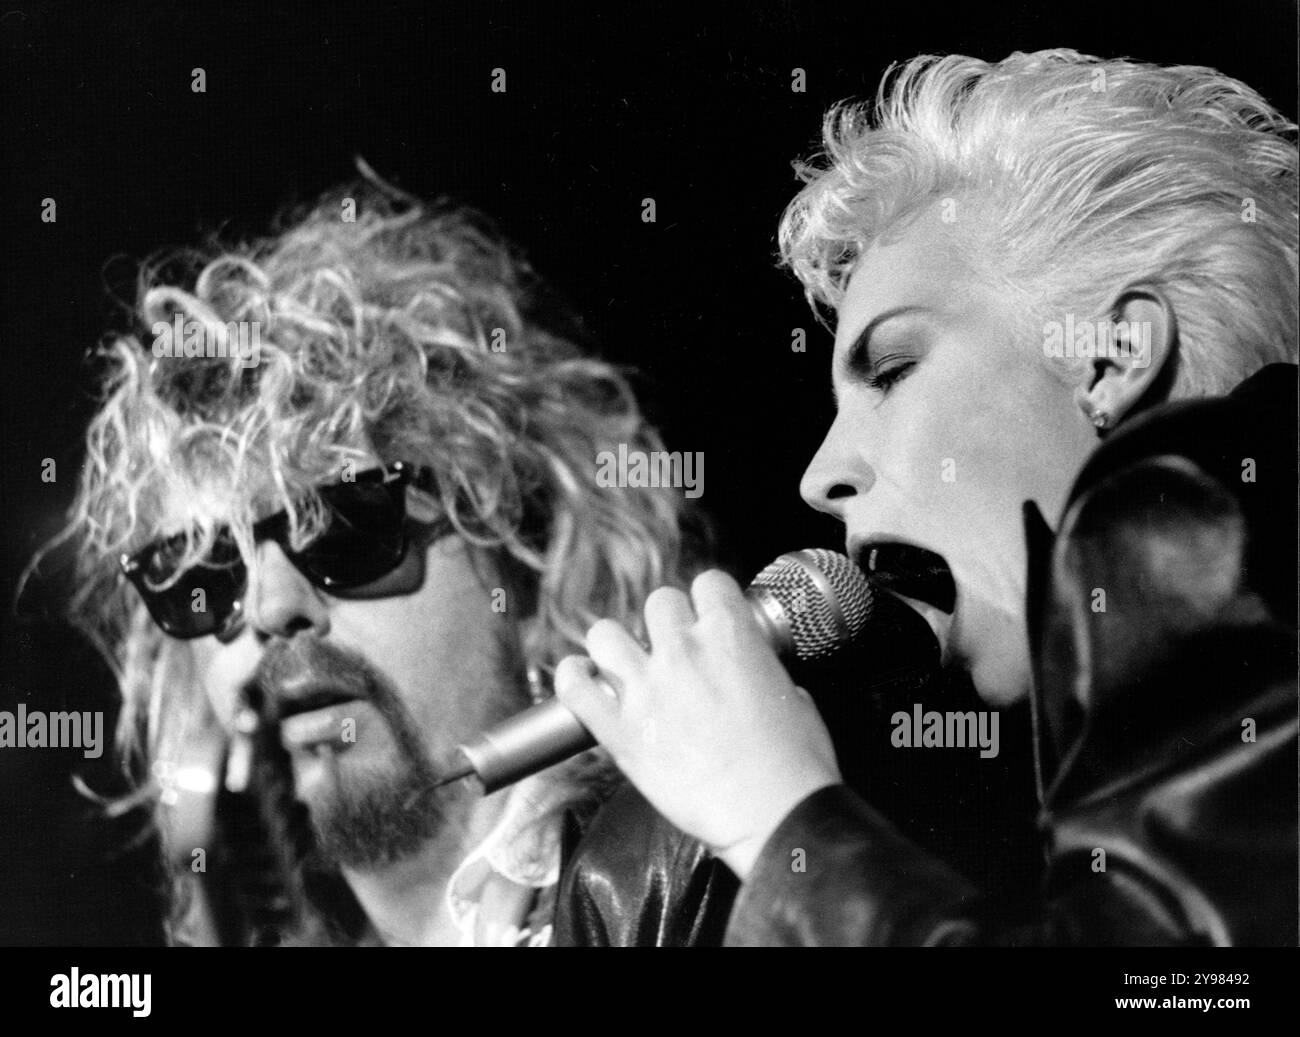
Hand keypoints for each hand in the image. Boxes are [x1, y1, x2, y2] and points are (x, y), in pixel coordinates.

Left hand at [554, 570, 841, 878]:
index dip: (709, 601)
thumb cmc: (793, 766)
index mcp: (731, 636)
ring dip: (616, 646)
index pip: (708, 583)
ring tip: (625, 664)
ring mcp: (646, 690)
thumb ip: (766, 674)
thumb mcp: (797, 699)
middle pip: (658, 602)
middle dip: (666, 623)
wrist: (774, 815)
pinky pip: (573, 687)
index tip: (708, 618)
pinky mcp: (619, 731)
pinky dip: (572, 678)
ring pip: (605, 633)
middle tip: (674, 650)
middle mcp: (683, 653)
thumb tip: (756, 677)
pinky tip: (583, 680)